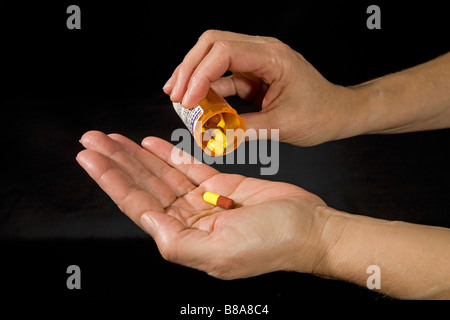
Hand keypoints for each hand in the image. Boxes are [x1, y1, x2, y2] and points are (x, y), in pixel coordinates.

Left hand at [76, 130, 331, 278]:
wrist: (311, 228)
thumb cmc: (274, 243)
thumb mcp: (221, 250)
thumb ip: (177, 241)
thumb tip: (146, 220)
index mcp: (183, 238)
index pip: (138, 204)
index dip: (112, 180)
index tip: (90, 158)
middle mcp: (188, 220)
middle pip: (144, 185)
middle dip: (117, 161)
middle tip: (92, 139)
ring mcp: (204, 201)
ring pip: (162, 173)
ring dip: (137, 155)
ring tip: (112, 138)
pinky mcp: (221, 185)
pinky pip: (188, 167)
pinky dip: (168, 154)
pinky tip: (149, 143)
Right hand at [163, 30, 362, 145]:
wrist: (338, 113)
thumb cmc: (321, 114)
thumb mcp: (283, 125)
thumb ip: (246, 130)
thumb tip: (215, 139)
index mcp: (273, 57)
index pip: (224, 51)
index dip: (200, 73)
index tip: (188, 100)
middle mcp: (262, 52)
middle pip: (212, 44)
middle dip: (189, 68)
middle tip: (175, 94)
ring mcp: (256, 62)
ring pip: (213, 58)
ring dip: (194, 77)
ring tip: (178, 99)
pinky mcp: (252, 76)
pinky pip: (223, 77)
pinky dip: (207, 90)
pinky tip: (197, 105)